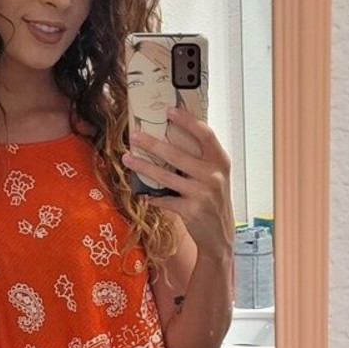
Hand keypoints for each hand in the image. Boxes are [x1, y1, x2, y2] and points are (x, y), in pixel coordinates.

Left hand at [124, 107, 234, 259]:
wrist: (220, 236)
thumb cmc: (214, 201)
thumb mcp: (216, 176)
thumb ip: (202, 159)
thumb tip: (172, 137)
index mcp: (220, 162)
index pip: (205, 134)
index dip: (187, 121)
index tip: (169, 111)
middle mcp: (213, 176)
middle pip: (178, 154)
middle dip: (152, 144)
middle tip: (135, 136)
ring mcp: (202, 194)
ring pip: (166, 176)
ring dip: (144, 167)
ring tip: (128, 159)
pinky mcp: (191, 210)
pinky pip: (164, 199)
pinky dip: (152, 197)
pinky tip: (143, 194)